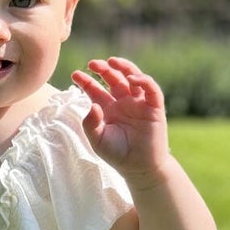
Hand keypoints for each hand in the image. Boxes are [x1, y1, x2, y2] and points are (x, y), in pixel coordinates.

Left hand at [70, 57, 173, 183]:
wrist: (139, 168)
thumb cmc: (117, 154)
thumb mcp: (97, 140)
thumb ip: (90, 123)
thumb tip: (92, 105)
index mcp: (108, 109)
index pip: (96, 89)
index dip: (86, 81)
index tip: (75, 74)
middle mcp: (123, 102)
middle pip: (113, 79)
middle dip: (103, 69)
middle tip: (92, 64)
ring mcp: (139, 103)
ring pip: (133, 78)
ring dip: (123, 67)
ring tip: (112, 61)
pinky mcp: (154, 108)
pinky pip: (151, 89)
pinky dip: (143, 81)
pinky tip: (131, 79)